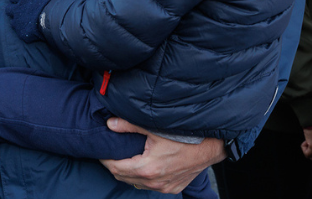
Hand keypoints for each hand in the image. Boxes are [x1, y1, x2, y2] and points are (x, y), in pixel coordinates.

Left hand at [6, 0, 60, 42]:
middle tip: (25, 12)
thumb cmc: (55, 4)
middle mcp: (18, 10)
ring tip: (31, 23)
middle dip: (15, 10)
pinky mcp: (22, 34)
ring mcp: (19, 23)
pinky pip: (20, 32)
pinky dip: (25, 31)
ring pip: (13, 22)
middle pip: (8, 9)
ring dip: (19, 21)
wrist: (58, 21)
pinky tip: (34, 31)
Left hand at [98, 118, 224, 193]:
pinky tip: (140, 166)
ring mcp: (164, 187)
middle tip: (109, 153)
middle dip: (114, 166)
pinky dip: (141, 178)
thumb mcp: (154, 128)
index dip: (105, 159)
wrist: (210, 147)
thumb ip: (129, 125)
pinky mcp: (172, 188)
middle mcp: (155, 182)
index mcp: (148, 168)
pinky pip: (150, 186)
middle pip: (124, 177)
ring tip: (122, 158)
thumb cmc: (184, 137)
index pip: (116, 168)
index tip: (101, 150)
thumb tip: (110, 123)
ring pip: (136, 184)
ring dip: (127, 173)